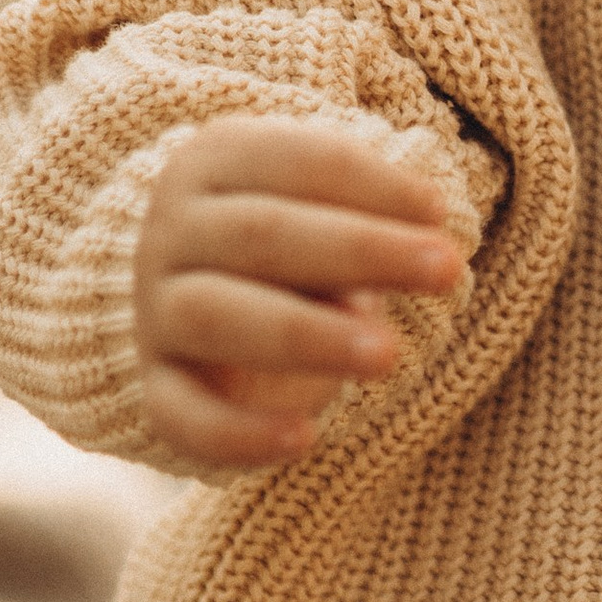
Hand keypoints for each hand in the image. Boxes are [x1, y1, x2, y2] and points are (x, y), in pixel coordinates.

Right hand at [132, 115, 470, 465]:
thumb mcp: (316, 209)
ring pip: (219, 316)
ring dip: (308, 335)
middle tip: (448, 270)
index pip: (294, 161)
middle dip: (362, 250)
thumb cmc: (284, 240)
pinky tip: (305, 439)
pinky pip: (182, 415)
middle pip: (263, 234)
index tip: (438, 211)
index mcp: (212, 164)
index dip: (371, 184)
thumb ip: (358, 221)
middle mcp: (170, 232)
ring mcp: (154, 310)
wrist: (184, 296)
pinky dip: (240, 433)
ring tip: (388, 357)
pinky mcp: (154, 388)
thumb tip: (422, 250)